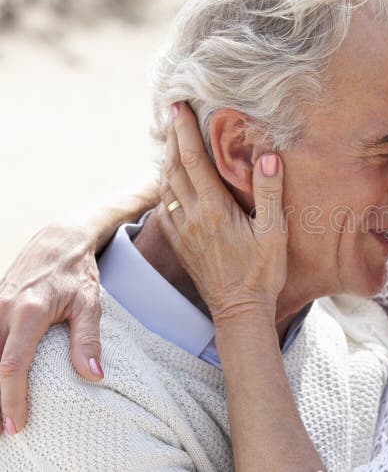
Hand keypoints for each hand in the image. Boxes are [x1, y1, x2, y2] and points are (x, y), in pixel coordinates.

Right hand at [0, 224, 102, 434]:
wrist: (58, 240)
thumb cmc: (77, 272)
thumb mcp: (90, 303)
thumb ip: (88, 340)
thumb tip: (94, 375)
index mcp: (28, 312)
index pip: (11, 365)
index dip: (11, 398)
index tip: (15, 424)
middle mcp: (2, 309)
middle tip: (5, 432)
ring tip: (0, 413)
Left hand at [156, 103, 287, 322]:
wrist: (239, 311)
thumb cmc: (262, 273)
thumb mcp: (274, 233)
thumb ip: (270, 193)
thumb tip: (268, 156)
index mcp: (214, 209)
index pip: (193, 160)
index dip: (184, 131)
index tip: (179, 107)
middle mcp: (192, 216)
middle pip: (173, 167)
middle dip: (173, 137)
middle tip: (174, 113)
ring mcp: (182, 230)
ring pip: (166, 185)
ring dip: (167, 158)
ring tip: (172, 139)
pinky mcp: (180, 243)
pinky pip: (164, 206)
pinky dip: (164, 184)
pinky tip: (170, 180)